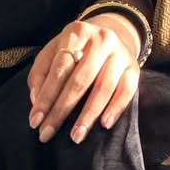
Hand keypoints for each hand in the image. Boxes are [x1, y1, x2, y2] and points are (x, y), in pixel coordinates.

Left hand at [27, 13, 142, 144]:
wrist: (108, 36)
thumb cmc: (74, 49)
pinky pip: (126, 91)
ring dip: (88, 115)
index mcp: (76, 33)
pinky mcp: (134, 68)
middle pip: (79, 80)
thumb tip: (36, 101)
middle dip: (61, 110)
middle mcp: (101, 40)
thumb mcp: (53, 52)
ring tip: (75, 136)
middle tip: (48, 133)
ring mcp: (120, 54)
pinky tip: (104, 124)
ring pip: (103, 88)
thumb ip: (41, 74)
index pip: (59, 69)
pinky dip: (115, 108)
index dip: (46, 96)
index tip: (35, 121)